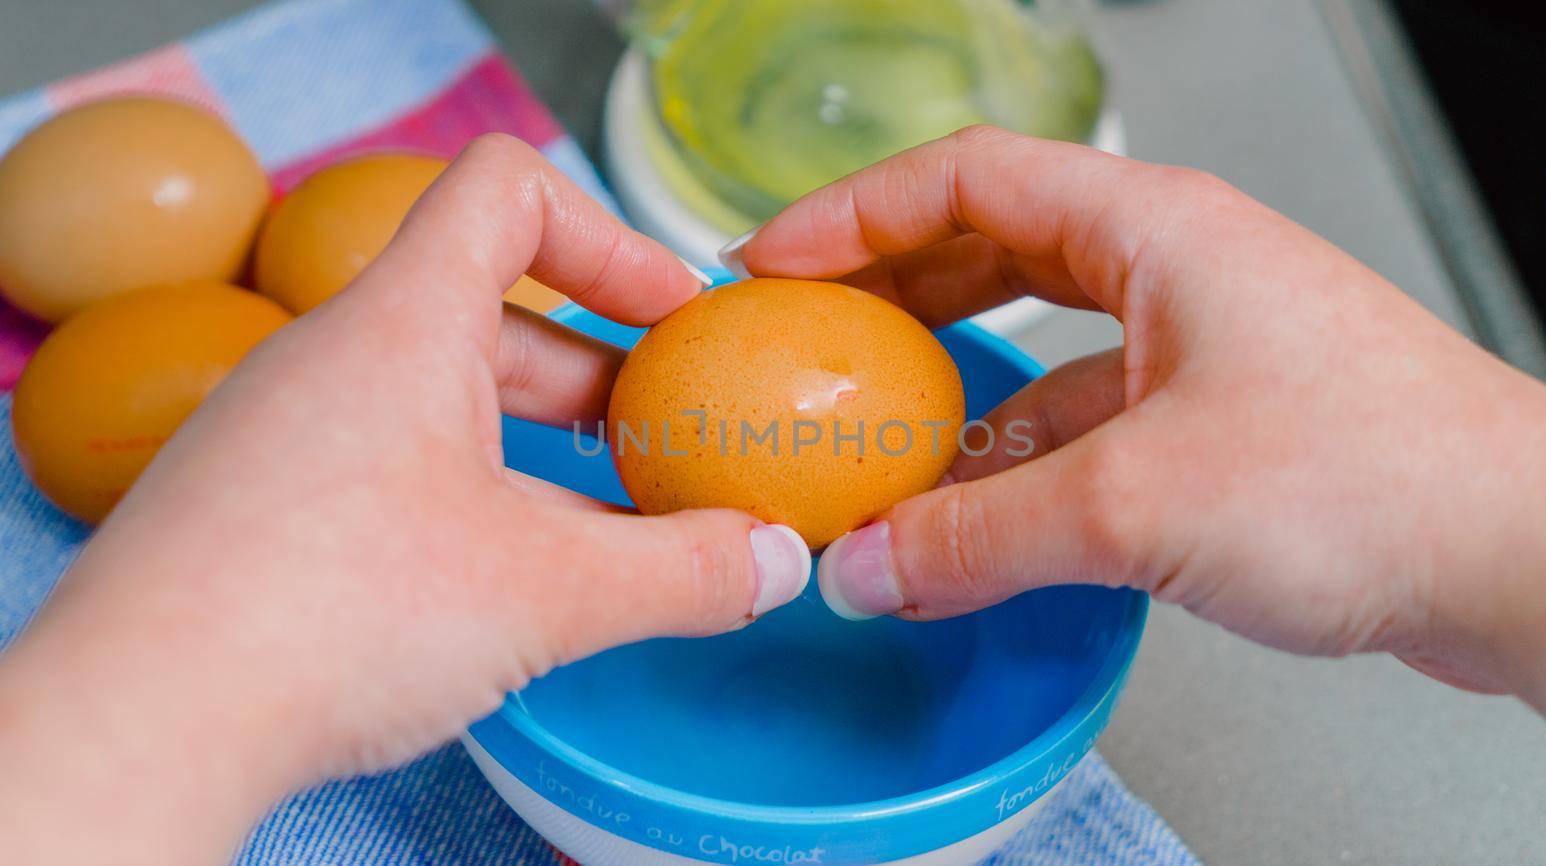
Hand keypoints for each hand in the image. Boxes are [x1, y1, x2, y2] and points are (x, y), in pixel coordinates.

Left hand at [0, 134, 810, 864]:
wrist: (139, 722)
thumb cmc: (330, 616)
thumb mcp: (549, 591)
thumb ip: (683, 570)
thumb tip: (774, 561)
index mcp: (403, 324)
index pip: (506, 191)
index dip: (610, 236)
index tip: (672, 317)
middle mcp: (332, 354)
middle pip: (490, 307)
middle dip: (597, 368)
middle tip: (665, 435)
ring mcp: (284, 427)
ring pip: (438, 392)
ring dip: (535, 439)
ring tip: (604, 517)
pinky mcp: (257, 500)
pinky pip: (384, 454)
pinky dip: (466, 487)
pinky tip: (501, 576)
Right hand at [726, 126, 1545, 766]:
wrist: (1520, 557)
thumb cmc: (1382, 478)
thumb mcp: (1136, 503)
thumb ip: (979, 537)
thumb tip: (869, 565)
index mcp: (1154, 231)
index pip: (966, 179)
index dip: (853, 214)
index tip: (774, 263)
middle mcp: (1176, 272)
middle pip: (994, 246)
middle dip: (890, 289)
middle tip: (807, 335)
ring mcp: (1201, 348)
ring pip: (1040, 341)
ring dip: (952, 385)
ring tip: (874, 432)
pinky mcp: (1220, 426)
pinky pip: (1083, 419)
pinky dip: (1015, 457)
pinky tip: (974, 511)